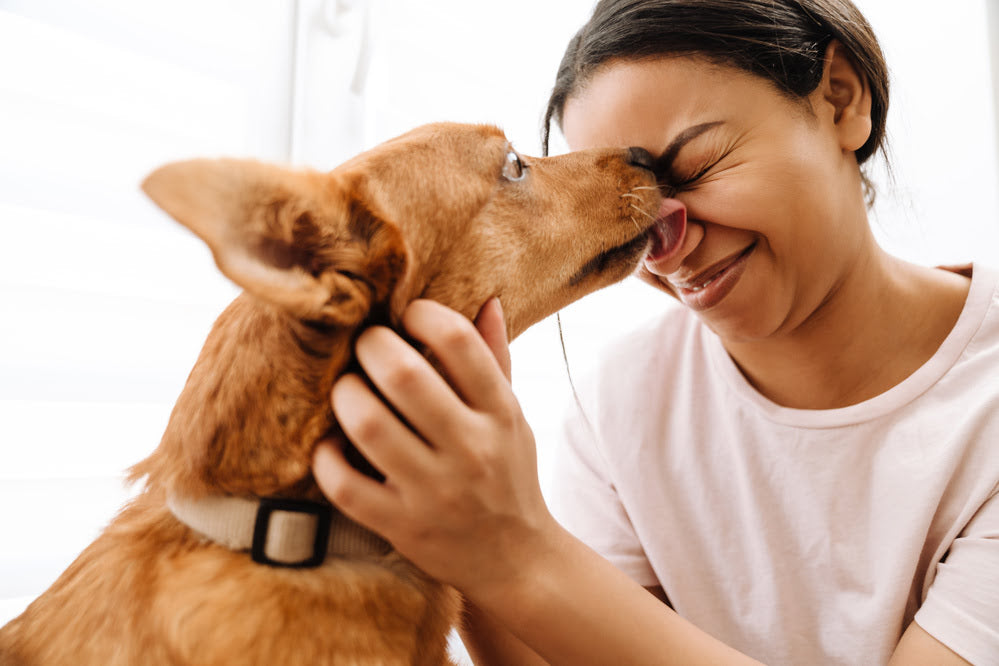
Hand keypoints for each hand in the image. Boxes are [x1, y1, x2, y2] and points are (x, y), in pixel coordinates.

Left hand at [312, 298, 558, 600]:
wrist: (516, 560)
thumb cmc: (508, 474)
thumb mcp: (513, 416)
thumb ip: (495, 359)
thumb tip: (487, 299)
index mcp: (500, 413)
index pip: (459, 341)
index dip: (422, 314)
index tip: (407, 315)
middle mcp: (470, 449)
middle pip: (404, 374)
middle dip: (371, 345)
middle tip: (364, 345)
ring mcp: (434, 491)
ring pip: (368, 424)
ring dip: (345, 395)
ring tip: (346, 389)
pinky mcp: (402, 527)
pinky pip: (345, 485)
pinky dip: (327, 458)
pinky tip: (332, 444)